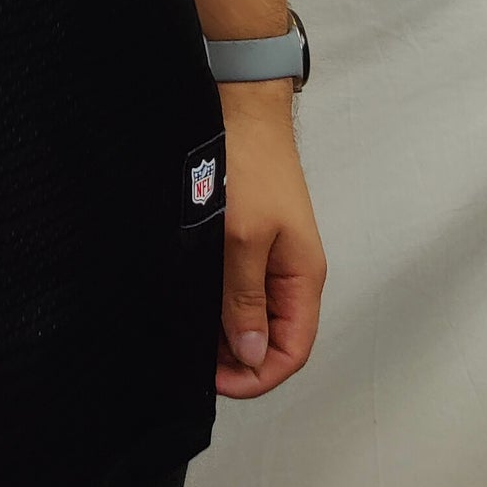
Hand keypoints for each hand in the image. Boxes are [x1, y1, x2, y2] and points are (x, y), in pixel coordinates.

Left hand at [215, 81, 325, 398]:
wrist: (240, 106)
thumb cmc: (249, 164)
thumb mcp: (243, 238)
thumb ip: (245, 298)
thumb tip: (252, 354)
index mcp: (302, 277)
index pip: (293, 350)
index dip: (257, 375)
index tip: (214, 380)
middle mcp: (290, 271)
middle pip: (272, 336)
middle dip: (237, 356)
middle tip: (191, 356)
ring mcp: (270, 253)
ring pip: (252, 311)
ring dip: (224, 328)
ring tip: (185, 329)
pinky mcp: (249, 236)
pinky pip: (239, 284)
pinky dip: (218, 298)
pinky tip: (189, 297)